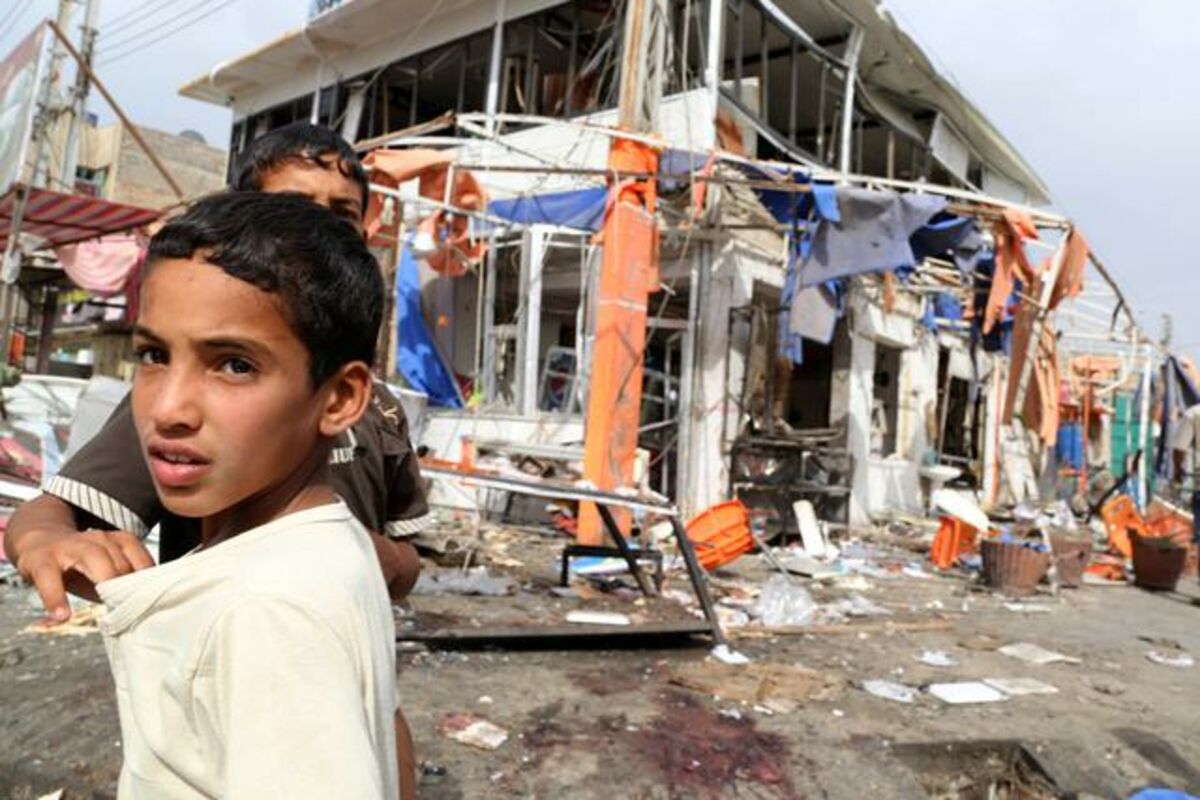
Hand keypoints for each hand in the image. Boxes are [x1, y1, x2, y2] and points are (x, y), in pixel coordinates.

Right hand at [14, 528, 154, 620]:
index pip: (136, 550)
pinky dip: (55, 597)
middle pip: (117, 554)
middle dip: (126, 577)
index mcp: (114, 540)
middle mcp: (95, 539)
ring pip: (91, 556)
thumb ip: (124, 584)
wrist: (38, 544)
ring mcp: (68, 547)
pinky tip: (61, 615)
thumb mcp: (106, 570)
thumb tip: (146, 608)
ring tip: (108, 603)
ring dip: (103, 578)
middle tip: (132, 602)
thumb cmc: (81, 565)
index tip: (153, 592)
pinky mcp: (41, 560)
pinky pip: (48, 577)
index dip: (145, 571)